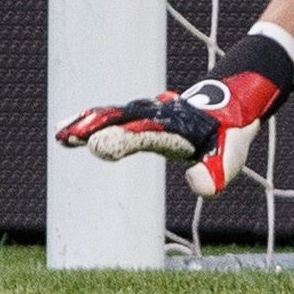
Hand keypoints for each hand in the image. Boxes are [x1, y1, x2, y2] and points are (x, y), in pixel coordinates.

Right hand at [54, 67, 285, 198]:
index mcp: (179, 126)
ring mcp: (149, 113)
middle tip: (68, 136)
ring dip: (89, 123)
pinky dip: (91, 122)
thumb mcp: (231, 155)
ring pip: (116, 115)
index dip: (125, 137)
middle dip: (100, 126)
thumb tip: (200, 187)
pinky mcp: (142, 117)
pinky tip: (66, 134)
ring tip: (61, 135)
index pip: (149, 133)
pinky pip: (114, 118)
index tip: (99, 145)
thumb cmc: (229, 136)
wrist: (231, 106)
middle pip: (126, 119)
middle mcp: (160, 116)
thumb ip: (217, 172)